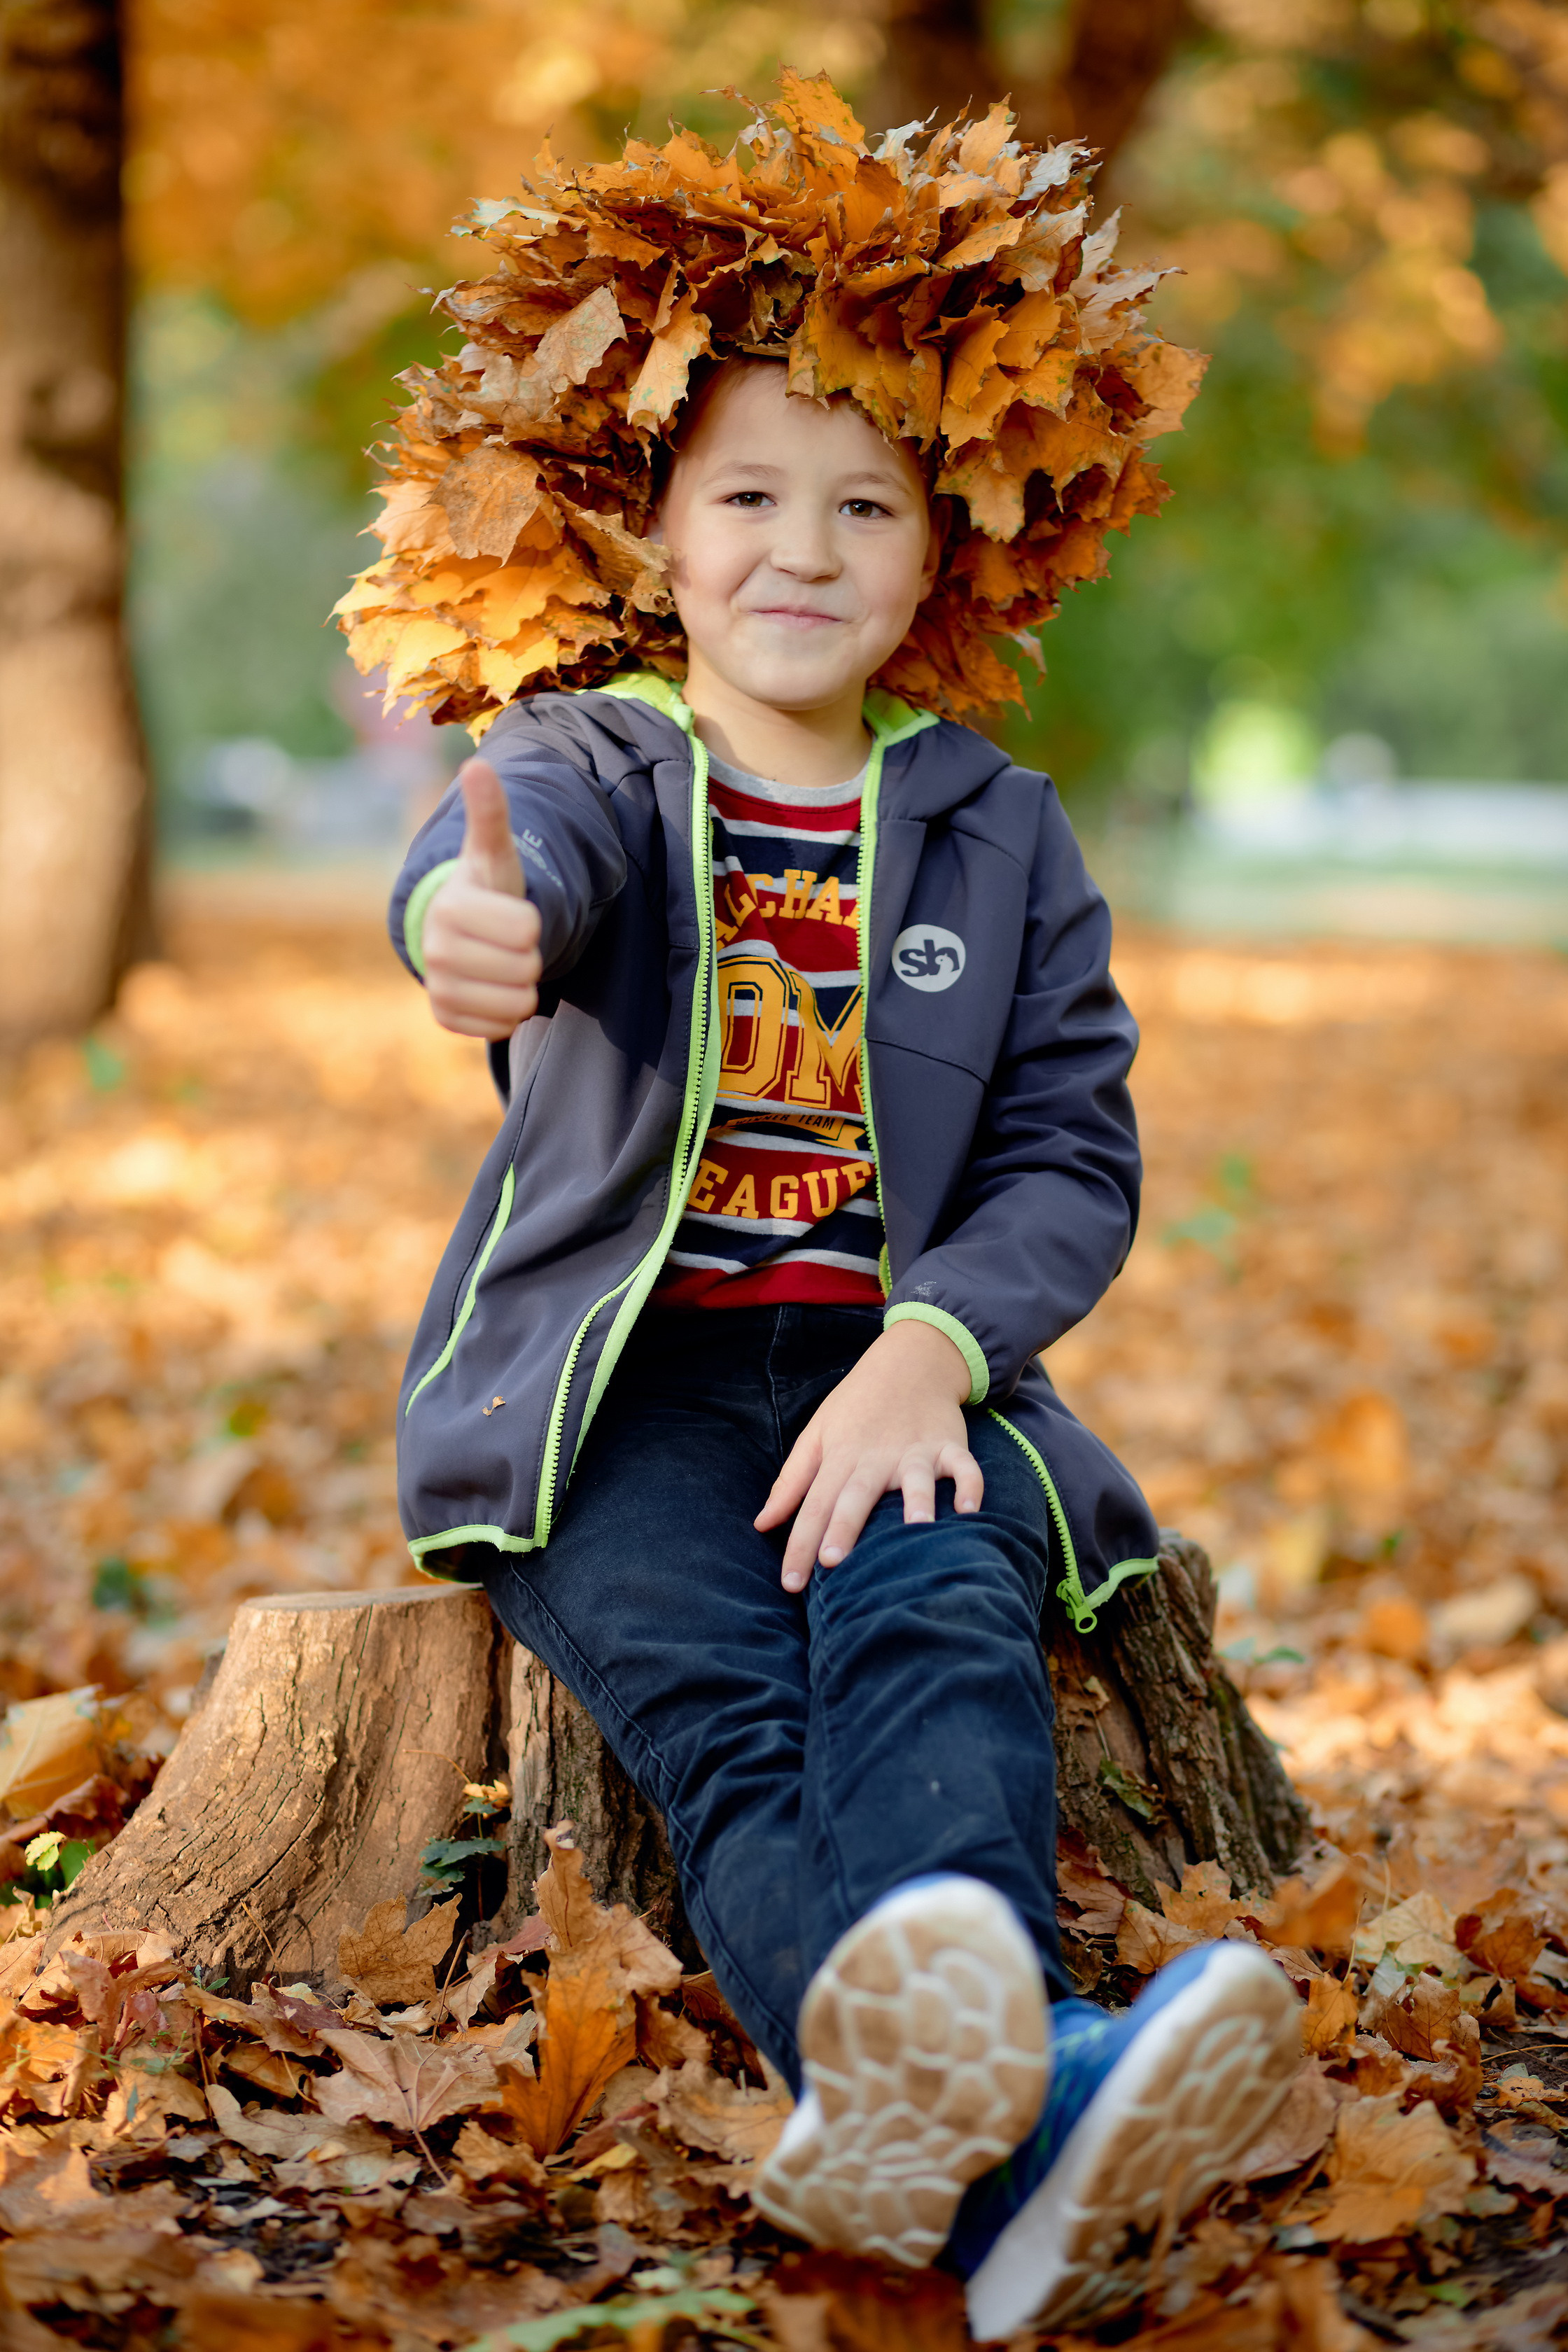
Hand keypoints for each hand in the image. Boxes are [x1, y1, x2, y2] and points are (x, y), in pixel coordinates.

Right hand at [423, 760, 542, 1039]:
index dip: (531, 922)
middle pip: (526, 968)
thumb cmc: (484, 888)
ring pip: (518, 1002)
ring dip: (520, 985)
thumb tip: (478, 765)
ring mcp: (438, 986)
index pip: (529, 930)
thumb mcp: (493, 852)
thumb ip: (490, 812)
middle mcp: (437, 950)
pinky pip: (501, 1027)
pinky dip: (506, 1011)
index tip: (511, 913)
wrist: (457, 930)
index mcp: (452, 908)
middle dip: (527, 955)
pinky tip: (490, 986)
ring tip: (500, 962)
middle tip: (506, 940)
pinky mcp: (444, 1017)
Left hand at [755, 1319, 982, 1591]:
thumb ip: (791, 1482)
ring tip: (916, 1530)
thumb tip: (762, 1524)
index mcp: (840, 1457)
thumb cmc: (856, 1407)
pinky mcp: (949, 1445)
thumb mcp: (817, 1435)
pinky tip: (969, 1509)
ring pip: (915, 1480)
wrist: (910, 1361)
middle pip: (856, 1495)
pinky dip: (969, 1485)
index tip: (790, 1584)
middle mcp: (876, 1457)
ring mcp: (915, 1450)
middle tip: (832, 1563)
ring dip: (916, 1503)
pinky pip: (963, 1466)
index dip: (800, 1543)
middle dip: (844, 1527)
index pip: (814, 1505)